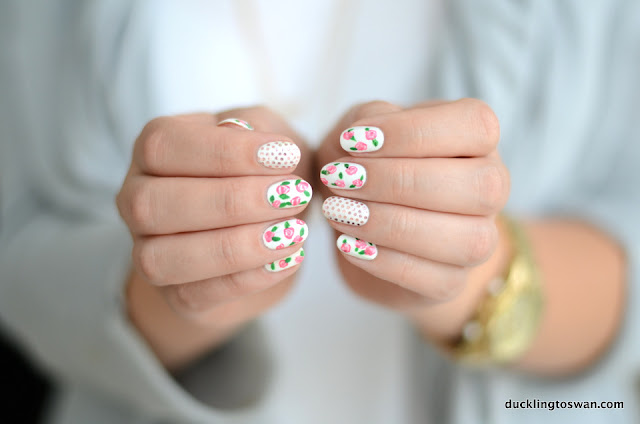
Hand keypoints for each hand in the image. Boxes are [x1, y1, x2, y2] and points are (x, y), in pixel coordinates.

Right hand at [116, 107, 312, 368]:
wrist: (269, 227)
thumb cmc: (263, 170)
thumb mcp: (269, 134)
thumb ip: (260, 128)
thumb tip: (252, 140)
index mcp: (153, 149)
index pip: (163, 144)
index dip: (225, 152)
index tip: (287, 155)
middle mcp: (137, 200)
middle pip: (152, 203)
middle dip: (231, 201)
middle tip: (294, 195)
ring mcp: (148, 251)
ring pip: (162, 258)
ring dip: (235, 247)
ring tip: (293, 232)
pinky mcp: (176, 295)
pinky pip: (194, 296)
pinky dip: (247, 279)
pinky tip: (288, 259)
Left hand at [315, 99, 509, 344]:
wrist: (360, 222)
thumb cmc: (367, 164)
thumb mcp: (359, 129)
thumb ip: (367, 121)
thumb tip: (364, 141)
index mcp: (476, 139)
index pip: (475, 125)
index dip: (413, 132)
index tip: (353, 140)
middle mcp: (489, 188)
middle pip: (480, 186)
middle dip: (401, 182)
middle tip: (344, 179)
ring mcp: (479, 239)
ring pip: (466, 240)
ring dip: (394, 225)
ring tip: (341, 213)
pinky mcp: (453, 282)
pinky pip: (439, 280)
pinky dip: (386, 263)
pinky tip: (348, 244)